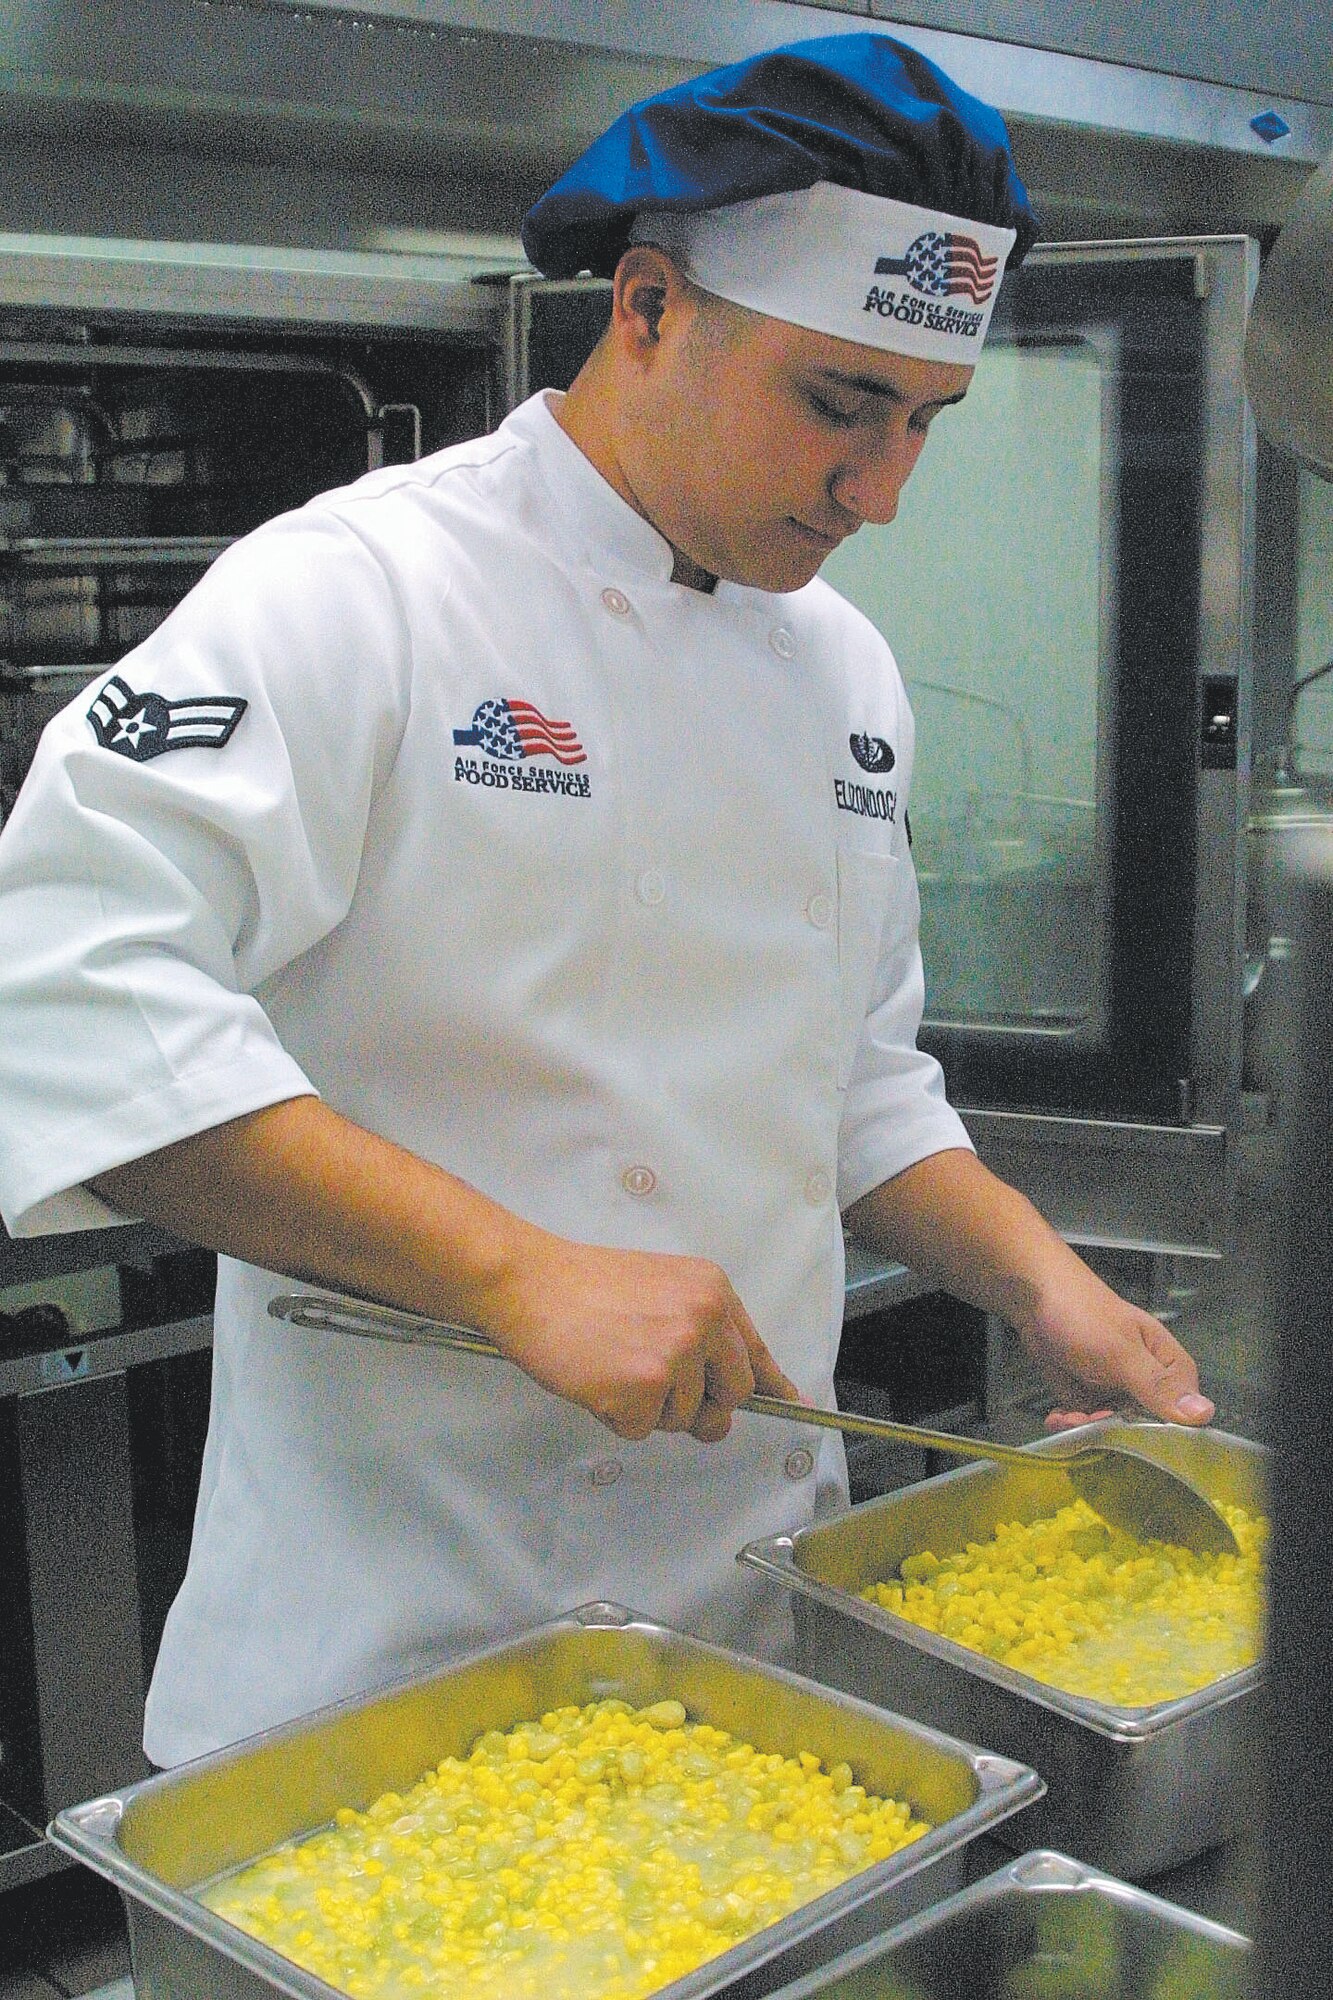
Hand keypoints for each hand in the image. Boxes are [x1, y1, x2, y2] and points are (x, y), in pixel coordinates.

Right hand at [481, 1230, 799, 1443]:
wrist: (528, 1282)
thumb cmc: (582, 1286)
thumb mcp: (659, 1289)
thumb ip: (698, 1331)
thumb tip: (725, 1391)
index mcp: (712, 1291)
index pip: (756, 1349)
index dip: (770, 1383)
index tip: (787, 1401)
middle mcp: (705, 1319)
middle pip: (733, 1395)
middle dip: (701, 1406)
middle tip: (657, 1390)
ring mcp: (677, 1354)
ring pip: (684, 1418)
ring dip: (648, 1408)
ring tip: (612, 1364)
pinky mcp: (644, 1388)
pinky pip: (642, 1430)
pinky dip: (616, 1417)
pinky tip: (597, 1379)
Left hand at [1016, 1258, 1214, 1433]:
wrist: (1034, 1295)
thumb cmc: (1084, 1316)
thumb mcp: (1122, 1351)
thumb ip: (1158, 1385)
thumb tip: (1205, 1415)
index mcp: (1168, 1366)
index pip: (1184, 1414)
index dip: (1163, 1432)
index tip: (1134, 1436)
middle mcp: (1147, 1381)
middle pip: (1144, 1427)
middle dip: (1115, 1432)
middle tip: (1086, 1422)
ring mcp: (1117, 1388)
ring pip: (1112, 1427)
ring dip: (1087, 1428)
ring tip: (1065, 1418)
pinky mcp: (1089, 1393)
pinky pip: (1087, 1420)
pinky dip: (1072, 1423)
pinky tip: (1056, 1417)